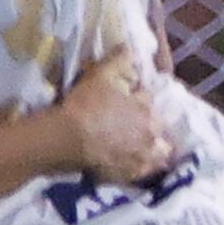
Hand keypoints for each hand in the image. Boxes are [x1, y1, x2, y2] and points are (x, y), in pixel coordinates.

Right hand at [47, 58, 178, 186]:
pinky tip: (132, 164)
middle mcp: (151, 133)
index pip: (149, 98)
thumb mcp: (101, 74)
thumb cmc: (83, 105)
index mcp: (147, 107)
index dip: (137, 97)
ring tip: (141, 148)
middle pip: (159, 127)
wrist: (64, 139)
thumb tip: (133, 49)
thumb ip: (121, 59)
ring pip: (159, 152)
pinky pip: (144, 172)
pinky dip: (141, 167)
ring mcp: (142, 156)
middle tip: (133, 125)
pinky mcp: (130, 174)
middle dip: (150, 124)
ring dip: (154, 148)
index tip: (126, 99)